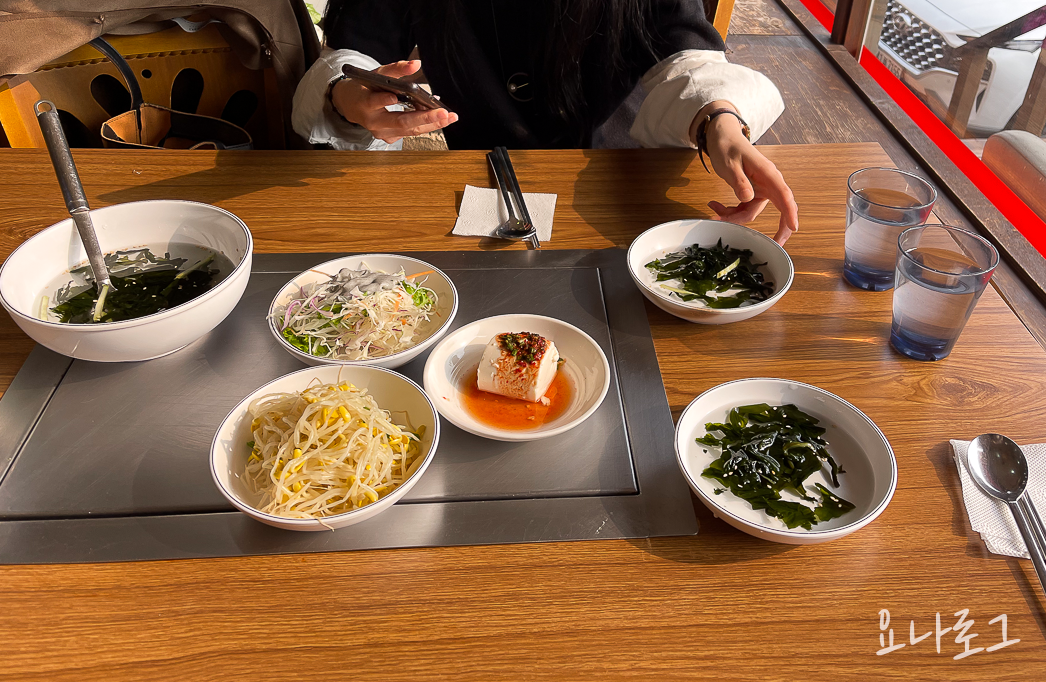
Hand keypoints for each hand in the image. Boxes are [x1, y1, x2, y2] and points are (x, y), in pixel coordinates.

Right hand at [330, 60, 458, 143]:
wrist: (351, 106)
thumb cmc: (364, 88)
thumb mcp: (376, 74)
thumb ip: (395, 69)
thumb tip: (415, 64)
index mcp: (365, 103)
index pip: (374, 102)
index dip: (384, 100)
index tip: (394, 96)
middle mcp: (374, 122)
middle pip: (401, 122)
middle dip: (424, 118)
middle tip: (443, 113)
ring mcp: (382, 133)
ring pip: (410, 130)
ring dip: (432, 124)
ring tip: (449, 117)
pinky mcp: (389, 137)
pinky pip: (410, 132)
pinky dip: (425, 124)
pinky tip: (439, 118)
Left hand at [691, 102, 798, 244]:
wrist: (722, 137)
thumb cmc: (728, 146)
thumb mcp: (729, 164)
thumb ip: (739, 181)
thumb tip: (748, 198)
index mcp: (768, 174)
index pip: (784, 195)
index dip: (790, 213)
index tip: (794, 228)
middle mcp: (769, 183)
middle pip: (778, 208)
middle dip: (776, 228)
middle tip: (774, 245)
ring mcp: (761, 189)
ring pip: (752, 212)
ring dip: (733, 217)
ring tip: (713, 210)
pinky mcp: (752, 193)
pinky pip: (743, 208)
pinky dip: (729, 212)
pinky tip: (714, 206)